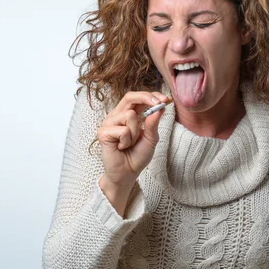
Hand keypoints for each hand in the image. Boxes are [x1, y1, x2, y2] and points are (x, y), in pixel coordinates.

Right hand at [96, 91, 168, 213]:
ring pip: (129, 116)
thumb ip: (153, 123)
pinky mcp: (103, 132)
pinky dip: (127, 141)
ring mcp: (109, 123)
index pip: (138, 98)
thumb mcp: (151, 138)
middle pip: (129, 97)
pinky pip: (122, 130)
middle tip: (158, 103)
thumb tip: (159, 108)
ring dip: (135, 132)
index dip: (151, 95)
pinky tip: (122, 147)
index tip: (165, 99)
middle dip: (146, 98)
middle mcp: (117, 115)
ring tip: (130, 143)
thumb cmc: (137, 156)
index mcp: (128, 114)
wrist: (128, 173)